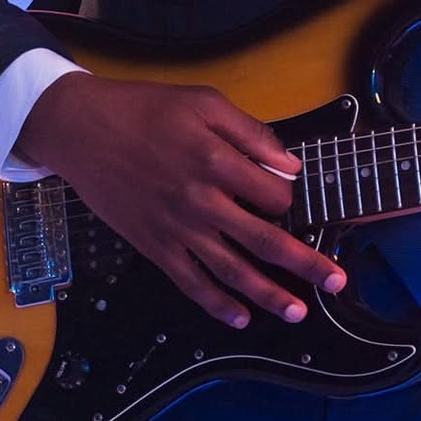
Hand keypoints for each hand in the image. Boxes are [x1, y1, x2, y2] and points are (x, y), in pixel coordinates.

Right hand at [16, 74, 344, 328]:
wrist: (83, 130)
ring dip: (268, 295)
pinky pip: (190, 283)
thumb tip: (288, 165)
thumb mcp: (205, 102)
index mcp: (218, 162)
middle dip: (305, 263)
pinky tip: (240, 318)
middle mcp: (201, 202)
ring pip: (232, 271)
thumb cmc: (146, 109)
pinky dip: (216, 305)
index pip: (275, 194)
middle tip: (337, 281)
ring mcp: (177, 229)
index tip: (292, 195)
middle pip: (264, 240)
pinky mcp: (154, 247)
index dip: (291, 197)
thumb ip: (251, 133)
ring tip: (298, 311)